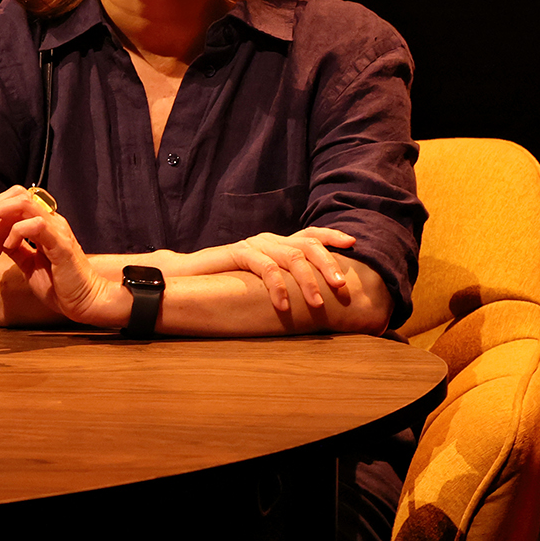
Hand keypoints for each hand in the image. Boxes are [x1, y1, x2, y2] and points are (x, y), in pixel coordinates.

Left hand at [0, 186, 122, 325]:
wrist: (85, 301)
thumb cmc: (60, 286)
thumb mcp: (29, 264)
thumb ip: (16, 249)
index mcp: (45, 225)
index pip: (18, 199)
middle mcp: (52, 222)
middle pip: (19, 195)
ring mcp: (57, 230)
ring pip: (24, 204)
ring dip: (2, 220)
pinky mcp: (61, 244)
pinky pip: (35, 225)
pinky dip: (15, 233)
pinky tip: (9, 248)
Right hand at [212, 227, 355, 312]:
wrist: (187, 277)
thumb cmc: (227, 283)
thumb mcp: (260, 282)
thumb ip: (282, 282)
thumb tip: (316, 301)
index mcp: (277, 244)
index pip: (310, 234)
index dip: (332, 236)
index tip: (352, 243)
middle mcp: (269, 240)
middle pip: (308, 244)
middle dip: (328, 264)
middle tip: (342, 287)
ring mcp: (254, 245)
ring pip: (292, 256)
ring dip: (308, 281)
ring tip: (317, 304)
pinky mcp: (238, 253)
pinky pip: (265, 267)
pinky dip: (277, 287)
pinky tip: (283, 306)